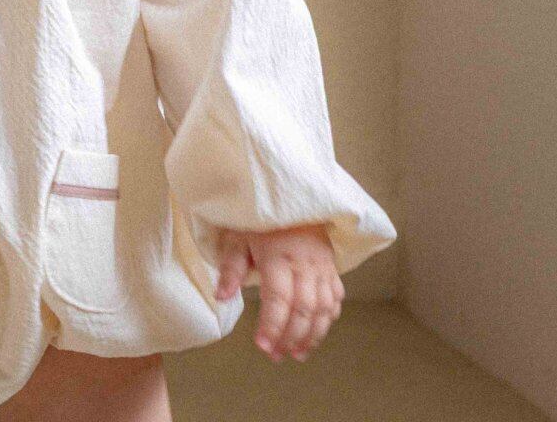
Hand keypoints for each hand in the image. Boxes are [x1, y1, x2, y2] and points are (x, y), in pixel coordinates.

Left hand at [216, 223, 343, 361]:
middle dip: (290, 337)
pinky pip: (335, 300)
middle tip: (276, 356)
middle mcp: (304, 264)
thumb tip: (221, 297)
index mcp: (278, 256)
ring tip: (296, 354)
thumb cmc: (260, 221)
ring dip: (312, 335)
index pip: (278, 298)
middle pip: (303, 309)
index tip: (262, 346)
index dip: (272, 325)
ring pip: (324, 309)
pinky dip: (327, 321)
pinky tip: (315, 334)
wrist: (293, 200)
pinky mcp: (332, 269)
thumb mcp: (237, 237)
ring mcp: (322, 268)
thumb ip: (231, 268)